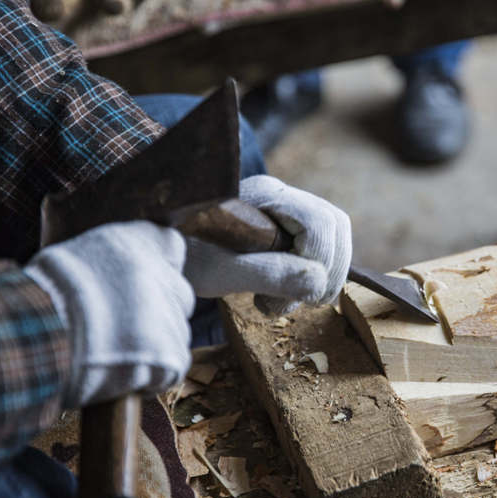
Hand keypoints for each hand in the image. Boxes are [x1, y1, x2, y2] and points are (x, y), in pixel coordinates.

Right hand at [25, 221, 194, 407]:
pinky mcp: (168, 354)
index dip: (159, 268)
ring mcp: (167, 315)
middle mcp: (158, 273)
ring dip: (157, 345)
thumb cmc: (41, 298)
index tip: (142, 283)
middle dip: (159, 310)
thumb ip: (109, 257)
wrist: (35, 335)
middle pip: (180, 294)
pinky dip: (155, 375)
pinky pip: (175, 366)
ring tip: (117, 354)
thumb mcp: (71, 256)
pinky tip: (127, 375)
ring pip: (178, 332)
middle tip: (125, 327)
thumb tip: (130, 270)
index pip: (171, 245)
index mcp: (133, 242)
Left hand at [185, 175, 351, 314]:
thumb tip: (318, 282)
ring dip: (323, 275)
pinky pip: (318, 247)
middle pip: (334, 225)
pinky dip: (311, 276)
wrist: (162, 247)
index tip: (299, 294)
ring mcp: (284, 210)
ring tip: (287, 301)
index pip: (320, 222)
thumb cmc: (186, 255)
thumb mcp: (223, 271)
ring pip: (332, 236)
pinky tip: (281, 295)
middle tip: (305, 302)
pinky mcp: (284, 228)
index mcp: (267, 195)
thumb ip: (271, 274)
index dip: (321, 260)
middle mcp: (281, 196)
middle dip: (329, 269)